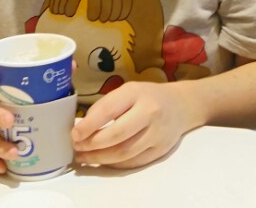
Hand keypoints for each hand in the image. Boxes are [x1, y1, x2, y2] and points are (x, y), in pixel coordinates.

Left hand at [71, 81, 202, 168]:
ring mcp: (157, 133)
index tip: (74, 134)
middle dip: (92, 145)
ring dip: (100, 158)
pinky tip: (103, 160)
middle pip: (116, 135)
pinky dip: (115, 164)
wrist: (182, 106)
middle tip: (77, 147)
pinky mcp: (160, 150)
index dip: (88, 125)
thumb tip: (83, 127)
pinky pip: (133, 162)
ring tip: (85, 157)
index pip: (108, 110)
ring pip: (124, 153)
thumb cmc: (148, 96)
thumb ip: (107, 105)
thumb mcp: (128, 90)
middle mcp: (149, 112)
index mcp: (136, 93)